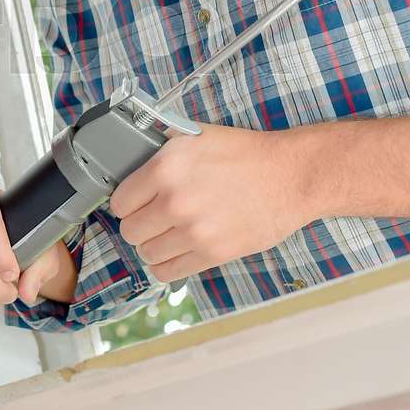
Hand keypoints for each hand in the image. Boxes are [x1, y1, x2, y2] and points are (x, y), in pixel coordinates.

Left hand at [108, 121, 314, 282]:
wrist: (290, 176)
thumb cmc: (247, 154)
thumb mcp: (196, 136)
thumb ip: (161, 148)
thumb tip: (132, 155)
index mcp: (166, 167)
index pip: (119, 202)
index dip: (126, 203)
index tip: (135, 204)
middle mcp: (175, 201)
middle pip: (129, 231)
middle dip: (139, 225)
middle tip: (152, 219)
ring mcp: (194, 230)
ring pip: (147, 254)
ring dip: (153, 247)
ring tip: (167, 235)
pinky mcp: (213, 253)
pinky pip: (168, 272)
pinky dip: (167, 265)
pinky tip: (177, 252)